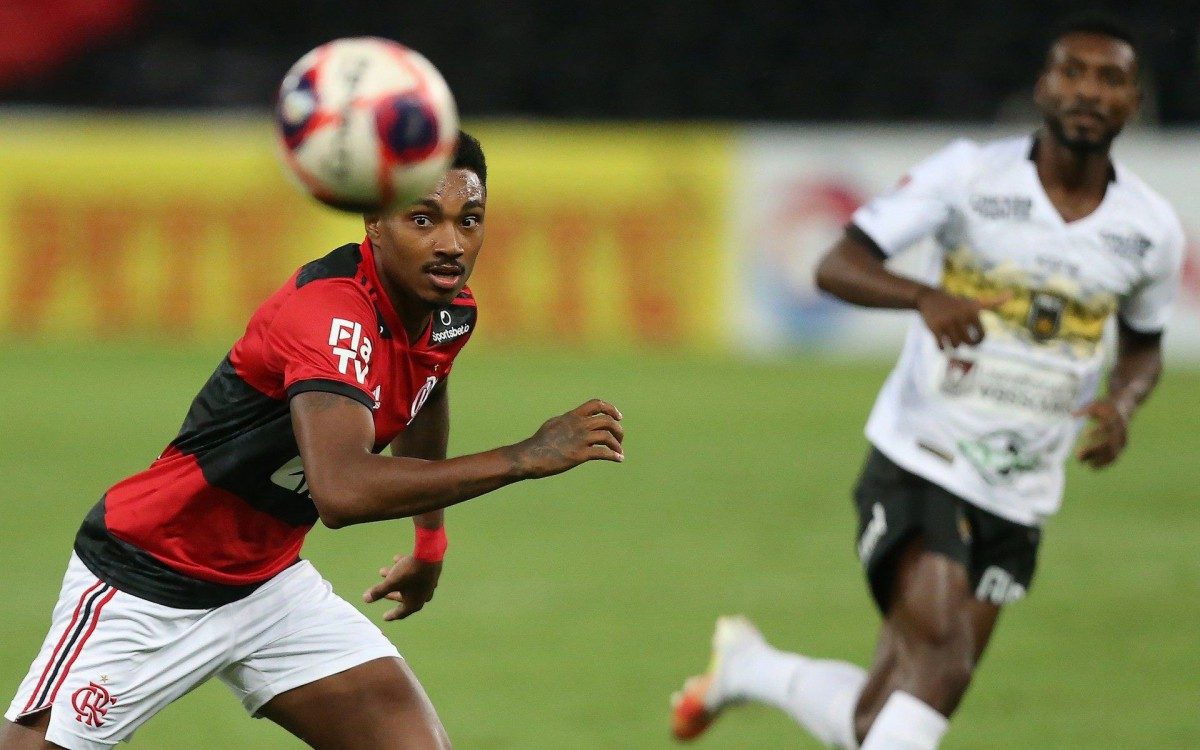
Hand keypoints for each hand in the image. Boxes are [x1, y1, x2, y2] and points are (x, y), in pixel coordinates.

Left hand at [363, 554, 441, 620]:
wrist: (429, 554)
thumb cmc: (409, 572)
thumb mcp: (391, 582)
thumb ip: (378, 591)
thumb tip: (365, 599)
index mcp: (415, 603)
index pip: (400, 613)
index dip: (391, 615)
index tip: (384, 617)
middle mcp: (423, 596)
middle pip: (405, 598)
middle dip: (392, 593)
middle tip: (383, 593)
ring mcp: (428, 585)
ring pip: (409, 584)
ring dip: (395, 579)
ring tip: (382, 571)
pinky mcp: (431, 573)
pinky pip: (415, 574)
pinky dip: (405, 569)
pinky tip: (396, 559)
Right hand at [510, 399, 624, 477]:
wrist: (530, 456)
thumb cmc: (539, 441)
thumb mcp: (554, 423)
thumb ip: (567, 420)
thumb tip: (572, 418)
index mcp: (572, 416)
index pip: (596, 405)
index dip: (611, 409)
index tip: (618, 417)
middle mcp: (579, 425)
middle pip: (607, 421)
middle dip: (618, 429)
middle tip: (620, 438)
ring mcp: (580, 439)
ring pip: (608, 437)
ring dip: (617, 444)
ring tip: (619, 451)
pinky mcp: (579, 454)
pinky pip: (603, 453)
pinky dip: (614, 455)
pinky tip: (619, 458)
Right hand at [916, 288, 1009, 348]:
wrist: (930, 298)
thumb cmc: (956, 303)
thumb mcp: (974, 303)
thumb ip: (993, 302)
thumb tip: (1011, 294)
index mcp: (972, 311)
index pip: (982, 336)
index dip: (978, 340)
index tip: (973, 338)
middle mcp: (960, 316)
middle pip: (969, 342)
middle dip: (966, 343)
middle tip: (961, 339)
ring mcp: (947, 322)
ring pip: (956, 345)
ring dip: (953, 345)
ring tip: (950, 338)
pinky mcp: (934, 327)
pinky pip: (942, 347)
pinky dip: (942, 348)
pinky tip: (940, 340)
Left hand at [1073, 398, 1130, 468]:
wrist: (1125, 405)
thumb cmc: (1106, 406)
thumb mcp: (1095, 404)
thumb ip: (1084, 410)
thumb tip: (1072, 416)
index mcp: (1114, 419)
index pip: (1107, 427)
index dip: (1096, 431)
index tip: (1084, 434)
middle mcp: (1120, 430)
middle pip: (1108, 443)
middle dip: (1093, 451)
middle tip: (1078, 457)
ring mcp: (1123, 438)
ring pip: (1112, 452)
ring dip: (1100, 460)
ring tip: (1087, 466)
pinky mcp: (1123, 444)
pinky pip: (1115, 456)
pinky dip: (1105, 462)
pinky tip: (1093, 467)